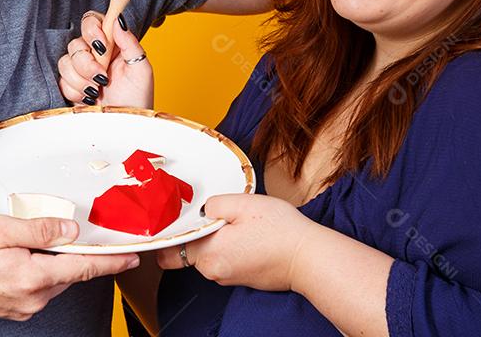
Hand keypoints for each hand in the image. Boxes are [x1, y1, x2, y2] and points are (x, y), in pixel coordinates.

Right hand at [0, 214, 138, 319]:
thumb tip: (71, 231)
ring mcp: (20, 308)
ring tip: (25, 242)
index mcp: (32, 277)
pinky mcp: (11, 309)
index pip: (82, 269)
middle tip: (61, 230)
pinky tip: (18, 257)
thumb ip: (40, 229)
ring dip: (51, 262)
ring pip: (52, 281)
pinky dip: (37, 271)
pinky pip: (36, 288)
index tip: (131, 259)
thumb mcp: (0, 228)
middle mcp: (31, 299)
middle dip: (72, 253)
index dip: (110, 263)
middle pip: (68, 273)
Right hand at [57, 11, 153, 107]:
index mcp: (112, 44)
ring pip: (65, 62)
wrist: (124, 127)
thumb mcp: (141, 69)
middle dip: (87, 63)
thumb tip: (118, 19)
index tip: (101, 45)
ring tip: (97, 91)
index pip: (92, 22)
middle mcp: (94, 54)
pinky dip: (75, 91)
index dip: (92, 29)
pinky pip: (61, 81)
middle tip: (103, 78)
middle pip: (75, 43)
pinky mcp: (71, 86)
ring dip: (82, 79)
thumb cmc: (137, 99)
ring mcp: (81, 70)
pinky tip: (89, 99)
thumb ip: (130, 42)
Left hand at [155, 194, 315, 291]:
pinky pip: (226, 260)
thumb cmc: (280, 231)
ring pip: (209, 254)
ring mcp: (228, 278)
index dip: (172, 232)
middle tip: (219, 213)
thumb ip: (213, 204)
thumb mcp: (243, 203)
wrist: (309, 258)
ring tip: (240, 223)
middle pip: (190, 249)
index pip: (171, 249)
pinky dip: (231, 247)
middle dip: (199, 231)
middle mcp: (214, 271)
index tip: (176, 218)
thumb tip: (201, 210)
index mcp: (209, 254)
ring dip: (217, 238)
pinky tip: (249, 235)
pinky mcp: (241, 278)